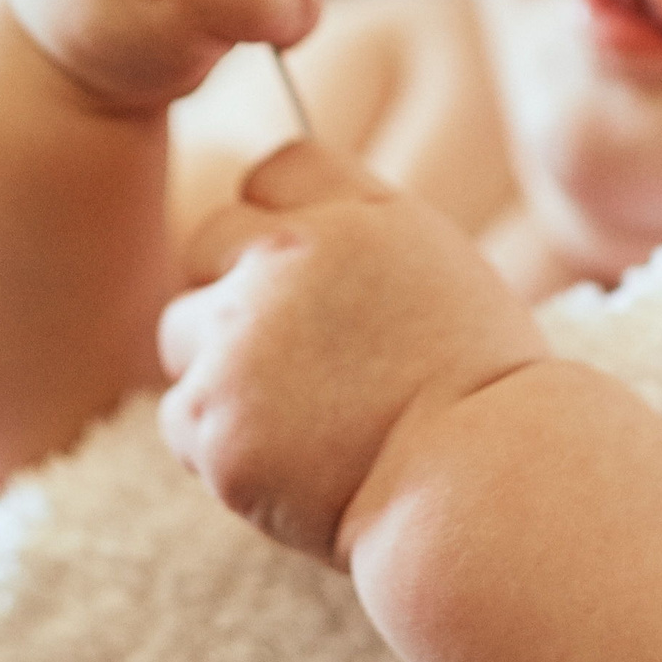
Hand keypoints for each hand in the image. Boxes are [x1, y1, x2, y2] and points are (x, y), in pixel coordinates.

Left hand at [157, 141, 546, 564]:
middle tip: (301, 361)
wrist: (481, 492)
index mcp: (355, 213)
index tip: (318, 275)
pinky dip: (220, 446)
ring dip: (219, 368)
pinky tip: (288, 467)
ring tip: (297, 419)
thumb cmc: (480, 394)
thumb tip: (285, 221)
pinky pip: (182, 418)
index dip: (286, 220)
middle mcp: (287, 257)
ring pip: (180, 331)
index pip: (275, 170)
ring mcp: (240, 337)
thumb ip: (358, 232)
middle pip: (209, 240)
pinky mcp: (211, 417)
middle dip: (237, 292)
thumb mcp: (440, 271)